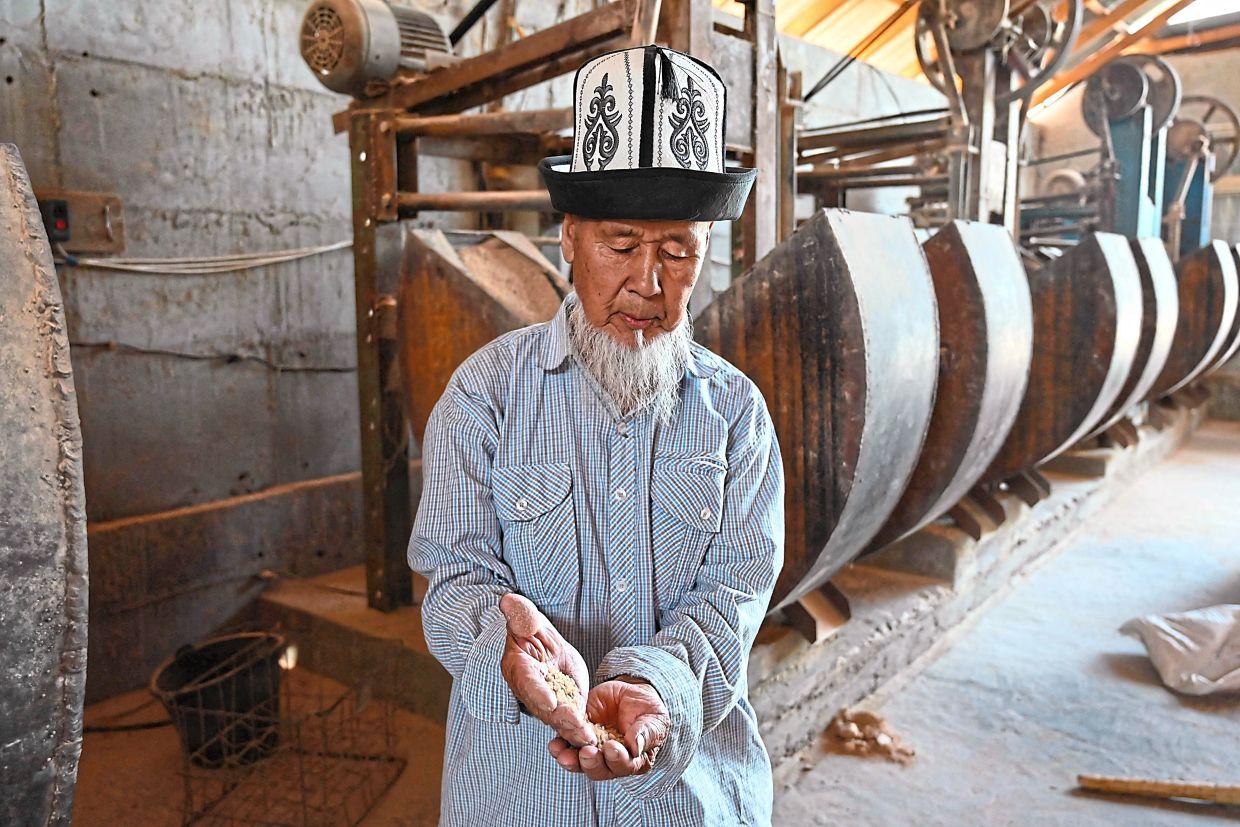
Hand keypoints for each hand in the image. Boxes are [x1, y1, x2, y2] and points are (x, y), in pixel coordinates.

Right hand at [499, 593, 595, 746]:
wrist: (540, 643)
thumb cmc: (529, 629)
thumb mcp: (527, 619)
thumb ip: (521, 615)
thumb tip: (508, 600)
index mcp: (518, 668)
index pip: (527, 683)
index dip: (538, 693)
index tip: (550, 703)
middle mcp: (530, 690)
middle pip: (545, 708)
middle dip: (562, 719)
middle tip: (578, 727)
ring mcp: (546, 701)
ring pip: (559, 719)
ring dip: (573, 731)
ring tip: (589, 739)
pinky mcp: (562, 706)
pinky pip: (570, 721)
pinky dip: (581, 731)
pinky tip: (595, 740)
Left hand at [548, 676, 669, 780]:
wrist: (631, 694)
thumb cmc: (647, 711)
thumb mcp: (654, 720)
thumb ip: (646, 733)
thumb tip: (636, 746)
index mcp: (633, 760)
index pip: (624, 766)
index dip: (617, 759)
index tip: (611, 748)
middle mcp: (610, 760)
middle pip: (599, 769)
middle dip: (591, 763)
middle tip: (587, 752)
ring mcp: (593, 748)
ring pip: (580, 762)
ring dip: (570, 760)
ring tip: (563, 754)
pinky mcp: (579, 734)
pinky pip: (567, 744)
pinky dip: (560, 746)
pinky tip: (555, 744)